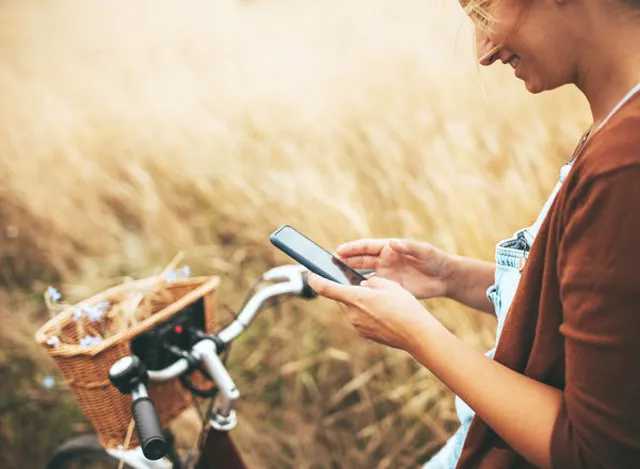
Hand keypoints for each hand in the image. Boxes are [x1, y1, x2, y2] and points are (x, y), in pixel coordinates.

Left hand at [306, 273, 435, 351]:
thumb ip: (369, 282)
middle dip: (347, 289)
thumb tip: (362, 285)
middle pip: (340, 297)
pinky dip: (365, 312)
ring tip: (378, 299)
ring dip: (357, 301)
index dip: (315, 280)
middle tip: (361, 283)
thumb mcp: (387, 284)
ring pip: (350, 308)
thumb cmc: (403, 306)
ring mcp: (357, 326)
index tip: (311, 274)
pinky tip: (382, 311)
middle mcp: (352, 314)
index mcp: (355, 298)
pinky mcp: (364, 334)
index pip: (326, 288)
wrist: (416, 334)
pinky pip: (359, 318)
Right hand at [336, 238, 453, 299]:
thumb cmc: (435, 259)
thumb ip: (409, 247)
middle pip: (359, 261)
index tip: (338, 251)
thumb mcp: (424, 251)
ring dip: (349, 277)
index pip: (365, 247)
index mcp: (388, 248)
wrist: (445, 278)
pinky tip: (352, 295)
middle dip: (344, 262)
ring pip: (361, 276)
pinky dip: (361, 291)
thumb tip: (393, 243)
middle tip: (330, 265)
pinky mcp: (389, 288)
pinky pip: (371, 289)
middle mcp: (383, 261)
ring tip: (335, 280)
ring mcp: (385, 275)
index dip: (351, 249)